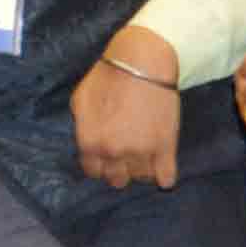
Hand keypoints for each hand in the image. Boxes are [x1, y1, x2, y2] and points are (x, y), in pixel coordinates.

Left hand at [76, 33, 183, 188]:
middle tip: (124, 157)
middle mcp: (114, 152)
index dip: (98, 165)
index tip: (105, 159)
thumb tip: (88, 142)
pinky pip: (166, 179)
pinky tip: (161, 169)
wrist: (141, 66)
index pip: (92, 172)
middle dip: (118, 171)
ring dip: (141, 171)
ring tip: (142, 157)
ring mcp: (141, 153)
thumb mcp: (79, 101)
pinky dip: (164, 177)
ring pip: (141, 178)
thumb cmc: (106, 79)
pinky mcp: (166, 149)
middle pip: (116, 180)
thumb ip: (83, 128)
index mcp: (89, 142)